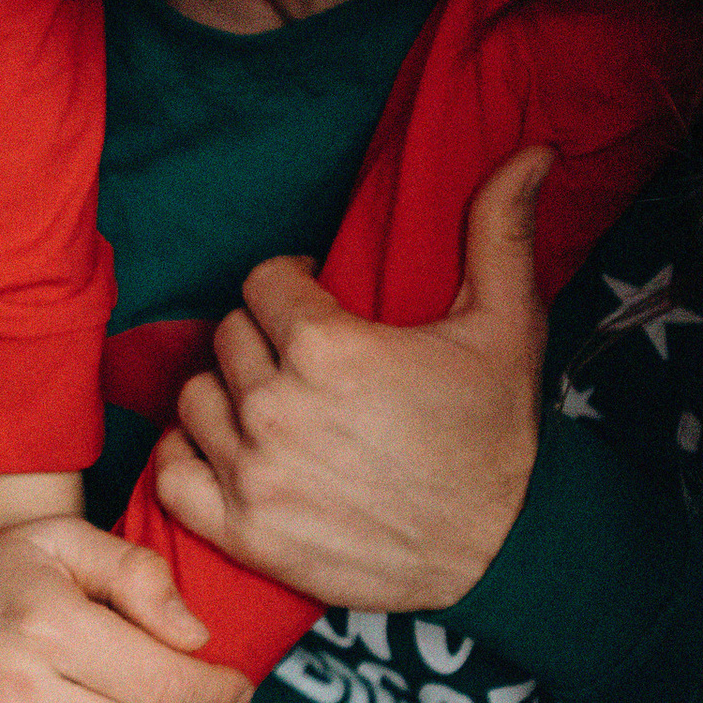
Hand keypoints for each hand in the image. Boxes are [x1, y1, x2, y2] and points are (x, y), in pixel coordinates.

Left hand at [153, 150, 551, 615]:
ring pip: (194, 399)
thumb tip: (530, 151)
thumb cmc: (498, 435)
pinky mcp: (243, 531)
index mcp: (329, 347)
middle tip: (300, 360)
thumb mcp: (506, 325)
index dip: (290, 289)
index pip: (262, 283)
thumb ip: (499, 232)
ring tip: (268, 403)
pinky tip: (225, 452)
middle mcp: (278, 406)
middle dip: (262, 340)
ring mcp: (254, 472)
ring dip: (225, 396)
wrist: (501, 550)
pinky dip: (187, 461)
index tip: (312, 304)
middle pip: (227, 338)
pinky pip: (171, 476)